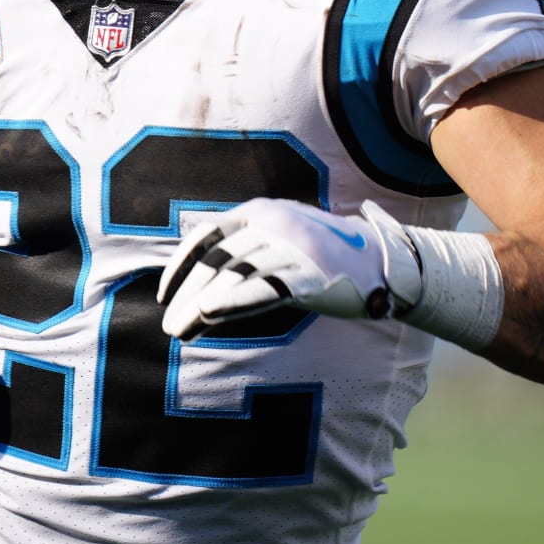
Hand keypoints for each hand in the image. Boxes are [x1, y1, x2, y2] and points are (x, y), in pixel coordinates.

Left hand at [157, 198, 422, 341]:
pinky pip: (264, 289)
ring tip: (180, 332)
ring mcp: (292, 248)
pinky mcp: (309, 275)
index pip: (207, 234)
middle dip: (186, 294)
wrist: (381, 262)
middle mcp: (273, 224)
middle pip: (217, 260)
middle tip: (168, 325)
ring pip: (233, 276)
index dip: (180, 265)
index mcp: (261, 211)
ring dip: (200, 306)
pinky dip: (232, 302)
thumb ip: (243, 251)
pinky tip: (209, 316)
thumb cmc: (320, 256)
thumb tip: (197, 287)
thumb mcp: (278, 239)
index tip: (163, 294)